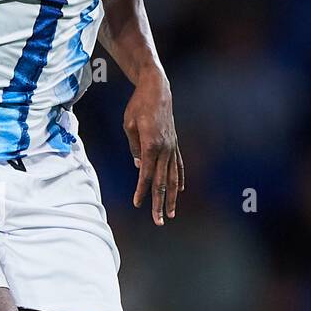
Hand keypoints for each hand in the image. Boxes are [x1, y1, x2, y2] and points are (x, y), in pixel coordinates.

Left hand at [123, 69, 184, 225]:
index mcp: (150, 145)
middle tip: (159, 221)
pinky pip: (178, 165)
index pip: (146, 174)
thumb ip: (133, 147)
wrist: (157, 89)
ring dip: (172, 196)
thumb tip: (140, 167)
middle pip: (162, 181)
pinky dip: (179, 179)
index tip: (138, 204)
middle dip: (160, 203)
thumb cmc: (138, 106)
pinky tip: (181, 190)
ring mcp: (172, 146)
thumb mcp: (128, 125)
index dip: (142, 191)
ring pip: (173, 177)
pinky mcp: (174, 143)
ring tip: (170, 213)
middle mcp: (164, 148)